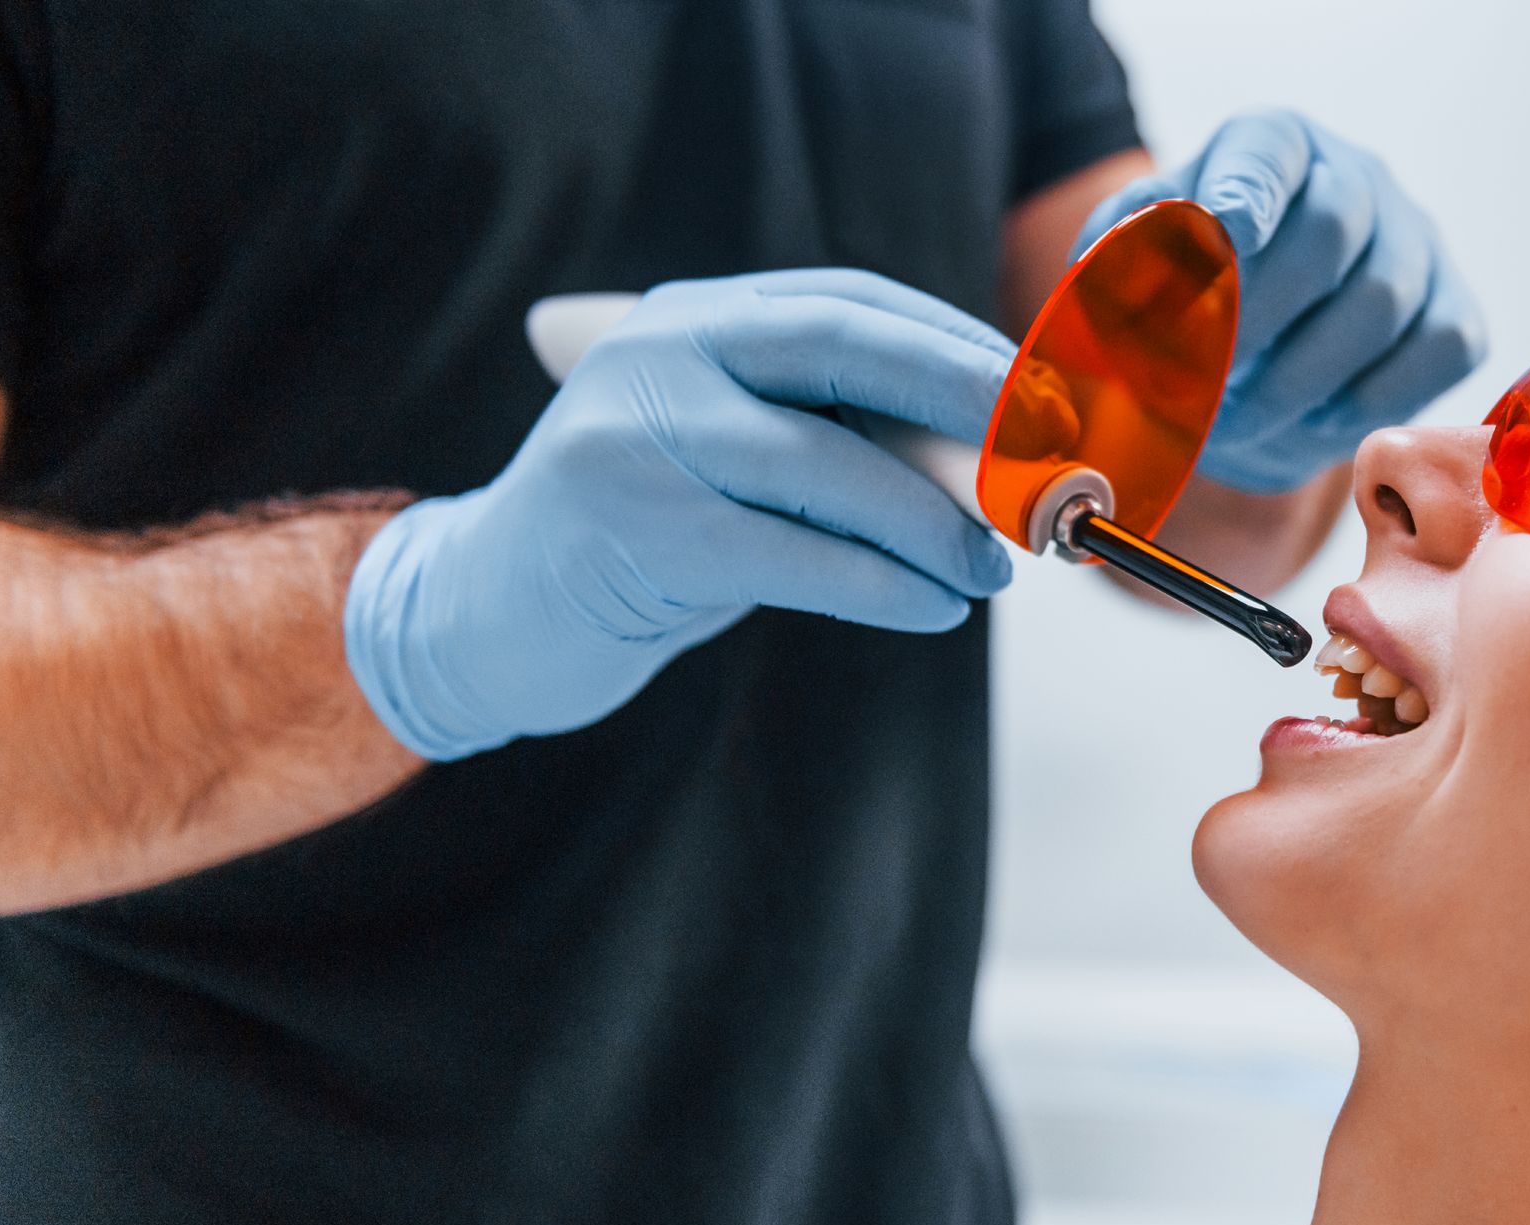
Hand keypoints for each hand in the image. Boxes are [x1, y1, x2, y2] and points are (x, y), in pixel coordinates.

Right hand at [344, 270, 1015, 760]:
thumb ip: (832, 446)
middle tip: (1047, 455)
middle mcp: (659, 351)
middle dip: (963, 394)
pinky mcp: (630, 527)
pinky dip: (881, 584)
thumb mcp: (734, 469)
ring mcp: (635, 433)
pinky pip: (793, 554)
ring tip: (995, 570)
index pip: (845, 303)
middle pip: (841, 347)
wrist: (482, 616)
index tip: (1038, 394)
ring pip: (827, 464)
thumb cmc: (640, 544)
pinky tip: (933, 609)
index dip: (952, 344)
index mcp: (690, 318)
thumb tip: (992, 466)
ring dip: (934, 522)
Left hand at [1077, 110, 1486, 493]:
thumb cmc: (1188, 308)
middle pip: (1331, 227)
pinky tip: (1312, 423)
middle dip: (1259, 314)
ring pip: (1381, 301)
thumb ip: (1114, 265)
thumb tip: (1109, 282)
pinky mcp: (1453, 314)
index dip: (1247, 188)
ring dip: (1299, 377)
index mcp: (1270, 149)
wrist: (1253, 370)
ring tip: (1235, 422)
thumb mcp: (1133, 272)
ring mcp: (1416, 244)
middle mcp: (1355, 180)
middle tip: (1202, 377)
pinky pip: (1437, 353)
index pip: (1266, 150)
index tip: (1222, 231)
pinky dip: (1369, 399)